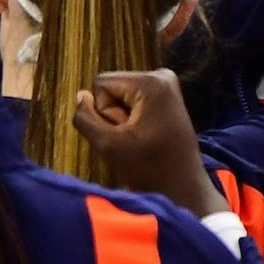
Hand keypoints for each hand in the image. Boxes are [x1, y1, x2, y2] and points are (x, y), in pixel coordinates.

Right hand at [73, 70, 228, 217]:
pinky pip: (134, 102)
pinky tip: (146, 136)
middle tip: (132, 140)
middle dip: (113, 115)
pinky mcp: (168, 98)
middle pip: (112, 88)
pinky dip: (133, 120)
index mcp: (150, 81)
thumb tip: (81, 94)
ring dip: (122, 120)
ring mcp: (167, 86)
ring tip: (140, 140)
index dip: (103, 112)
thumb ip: (86, 118)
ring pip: (121, 97)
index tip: (123, 133)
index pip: (101, 84)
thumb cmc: (149, 169)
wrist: (182, 187)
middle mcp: (161, 76)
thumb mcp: (109, 145)